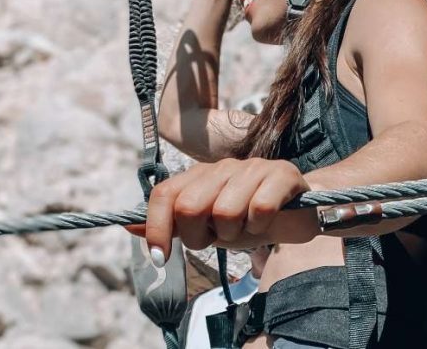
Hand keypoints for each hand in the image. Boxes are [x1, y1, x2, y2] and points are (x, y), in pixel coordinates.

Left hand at [125, 158, 318, 264]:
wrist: (298, 213)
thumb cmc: (247, 220)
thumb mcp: (204, 227)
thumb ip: (170, 226)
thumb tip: (128, 227)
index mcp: (199, 176)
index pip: (164, 195)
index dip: (157, 228)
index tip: (160, 259)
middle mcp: (222, 167)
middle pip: (189, 207)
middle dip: (200, 237)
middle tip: (218, 238)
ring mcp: (252, 167)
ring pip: (225, 211)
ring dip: (235, 234)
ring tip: (246, 229)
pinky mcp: (282, 174)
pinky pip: (260, 209)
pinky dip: (262, 226)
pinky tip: (267, 222)